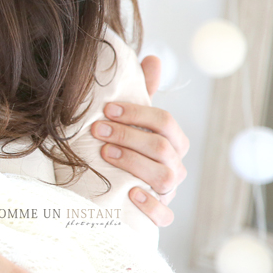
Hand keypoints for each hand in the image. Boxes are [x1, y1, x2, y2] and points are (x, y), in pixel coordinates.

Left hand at [91, 55, 189, 225]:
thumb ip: (140, 93)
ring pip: (164, 177)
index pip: (166, 122)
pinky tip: (130, 194)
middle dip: (129, 136)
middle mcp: (175, 165)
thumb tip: (153, 58)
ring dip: (133, 163)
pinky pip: (165, 215)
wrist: (115, 190)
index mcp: (172, 141)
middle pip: (162, 148)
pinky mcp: (159, 214)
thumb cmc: (125, 148)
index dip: (137, 114)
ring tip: (105, 154)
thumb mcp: (130, 121)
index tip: (107, 110)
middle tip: (98, 130)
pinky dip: (150, 205)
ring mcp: (169, 191)